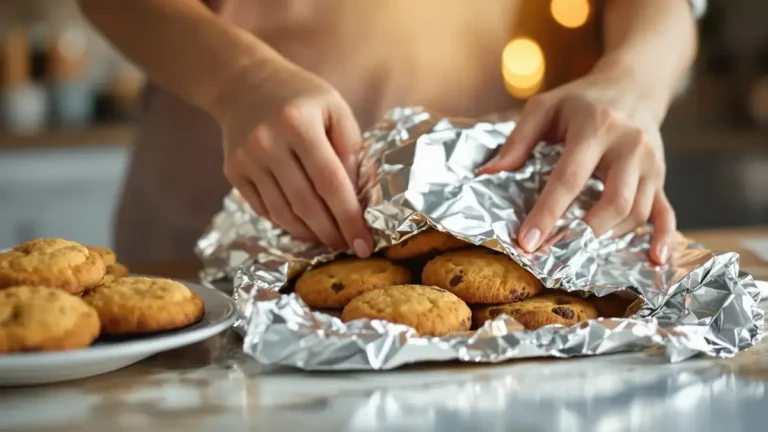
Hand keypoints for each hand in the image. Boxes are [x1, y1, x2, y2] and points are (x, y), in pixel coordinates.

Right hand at [214, 57, 372, 256]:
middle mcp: (268, 143)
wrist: (243, 82)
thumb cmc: (299, 95)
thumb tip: (359, 197)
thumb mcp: (334, 107)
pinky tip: (305, 225)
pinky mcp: (232, 172)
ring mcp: (246, 160)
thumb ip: (350, 148)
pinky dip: (287, 223)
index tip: (364, 243)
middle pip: (306, 204)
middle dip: (331, 233)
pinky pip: (264, 209)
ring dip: (310, 234)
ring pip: (282, 213)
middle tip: (350, 247)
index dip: (349, 217)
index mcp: (299, 124)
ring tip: (330, 239)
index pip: (330, 182)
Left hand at [479, 66, 674, 264]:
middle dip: (581, 234)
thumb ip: (517, 140)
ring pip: (636, 211)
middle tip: (551, 255)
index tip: (527, 241)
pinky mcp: (661, 176)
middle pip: (613, 201)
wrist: (633, 83)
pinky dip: (663, 237)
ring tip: (575, 254)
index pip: (569, 178)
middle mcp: (629, 145)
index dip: (548, 213)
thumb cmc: (581, 99)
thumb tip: (488, 174)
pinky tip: (654, 260)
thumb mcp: (544, 107)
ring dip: (606, 238)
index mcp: (596, 126)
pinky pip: (666, 211)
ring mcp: (651, 163)